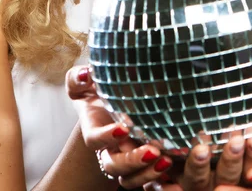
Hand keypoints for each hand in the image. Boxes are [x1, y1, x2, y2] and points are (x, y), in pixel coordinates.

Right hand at [66, 65, 171, 187]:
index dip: (107, 137)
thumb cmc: (94, 90)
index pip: (95, 139)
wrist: (110, 100)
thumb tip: (87, 75)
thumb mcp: (82, 82)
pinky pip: (146, 178)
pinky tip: (173, 165)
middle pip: (113, 165)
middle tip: (152, 152)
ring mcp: (124, 156)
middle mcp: (108, 147)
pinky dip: (158, 176)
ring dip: (147, 172)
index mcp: (94, 129)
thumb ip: (78, 78)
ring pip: (129, 177)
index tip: (123, 128)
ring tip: (166, 161)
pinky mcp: (140, 161)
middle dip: (131, 161)